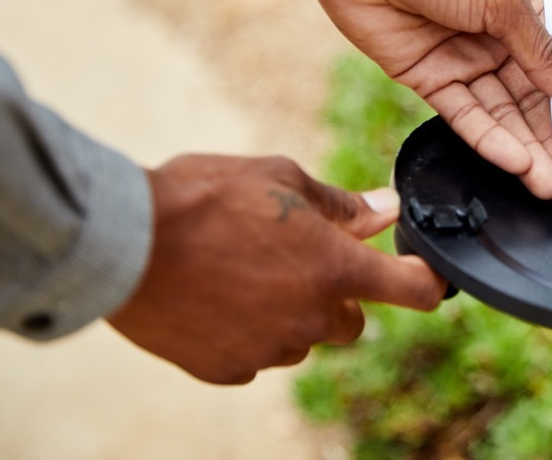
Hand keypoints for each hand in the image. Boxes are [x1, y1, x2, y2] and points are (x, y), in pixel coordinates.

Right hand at [106, 154, 444, 384]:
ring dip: (290, 312)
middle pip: (353, 320)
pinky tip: (216, 297)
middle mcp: (311, 318)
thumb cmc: (205, 197)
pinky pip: (256, 355)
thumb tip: (385, 211)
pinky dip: (248, 331)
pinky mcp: (227, 370)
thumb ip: (341, 205)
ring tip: (242, 270)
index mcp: (334, 268)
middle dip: (337, 293)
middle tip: (298, 258)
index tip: (428, 276)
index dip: (427, 282)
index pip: (410, 289)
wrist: (123, 241)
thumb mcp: (281, 180)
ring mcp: (269, 350)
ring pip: (302, 337)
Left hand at [245, 0, 551, 197]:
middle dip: (551, 136)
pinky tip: (513, 161)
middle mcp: (495, 36)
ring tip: (547, 182)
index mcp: (521, 7)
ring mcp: (461, 59)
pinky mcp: (427, 78)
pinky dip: (488, 139)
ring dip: (523, 147)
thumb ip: (540, 52)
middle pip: (529, 95)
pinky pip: (463, 116)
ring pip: (499, 113)